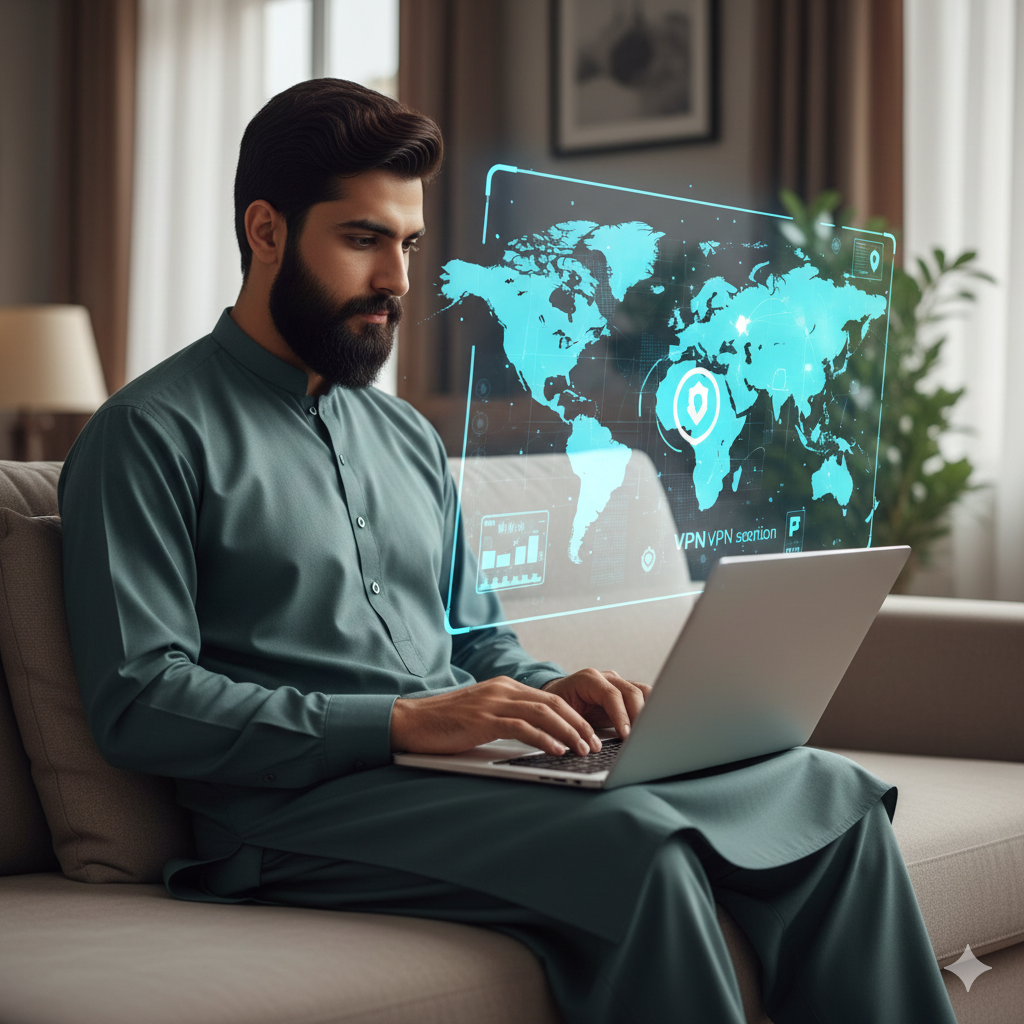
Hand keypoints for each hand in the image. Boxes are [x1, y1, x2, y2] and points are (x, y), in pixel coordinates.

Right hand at [390, 677, 602, 756]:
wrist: (411, 721)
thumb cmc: (446, 724)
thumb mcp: (483, 716)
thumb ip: (509, 719)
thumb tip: (538, 736)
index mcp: (505, 687)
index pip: (550, 699)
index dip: (575, 717)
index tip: (590, 735)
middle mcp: (502, 689)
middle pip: (552, 703)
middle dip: (578, 725)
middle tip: (595, 744)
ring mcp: (493, 702)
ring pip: (542, 713)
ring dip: (568, 733)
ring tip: (583, 750)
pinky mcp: (483, 719)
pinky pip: (521, 727)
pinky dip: (543, 738)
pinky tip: (556, 750)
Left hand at [541, 669, 650, 739]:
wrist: (556, 697)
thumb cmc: (557, 709)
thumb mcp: (563, 717)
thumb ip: (578, 727)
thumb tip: (591, 746)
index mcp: (588, 679)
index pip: (611, 695)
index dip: (621, 716)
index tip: (626, 736)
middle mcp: (606, 677)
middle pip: (631, 692)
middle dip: (639, 716)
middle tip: (641, 738)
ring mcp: (618, 682)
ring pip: (642, 692)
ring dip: (648, 712)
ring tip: (649, 733)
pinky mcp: (625, 691)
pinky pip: (644, 696)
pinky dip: (650, 708)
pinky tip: (652, 724)